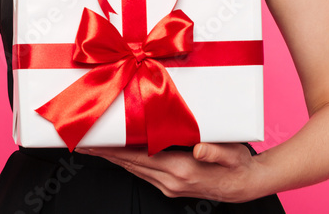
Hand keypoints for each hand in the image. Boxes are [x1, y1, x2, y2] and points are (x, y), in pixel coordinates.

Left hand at [78, 142, 260, 202]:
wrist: (246, 185)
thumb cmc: (238, 164)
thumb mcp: (232, 154)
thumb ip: (215, 151)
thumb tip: (199, 150)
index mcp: (181, 170)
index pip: (138, 158)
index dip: (114, 150)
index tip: (93, 142)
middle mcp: (171, 181)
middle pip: (130, 165)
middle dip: (106, 154)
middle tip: (83, 141)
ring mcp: (170, 186)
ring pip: (134, 170)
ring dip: (114, 159)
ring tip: (95, 146)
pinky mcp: (172, 187)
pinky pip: (144, 173)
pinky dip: (128, 163)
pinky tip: (121, 154)